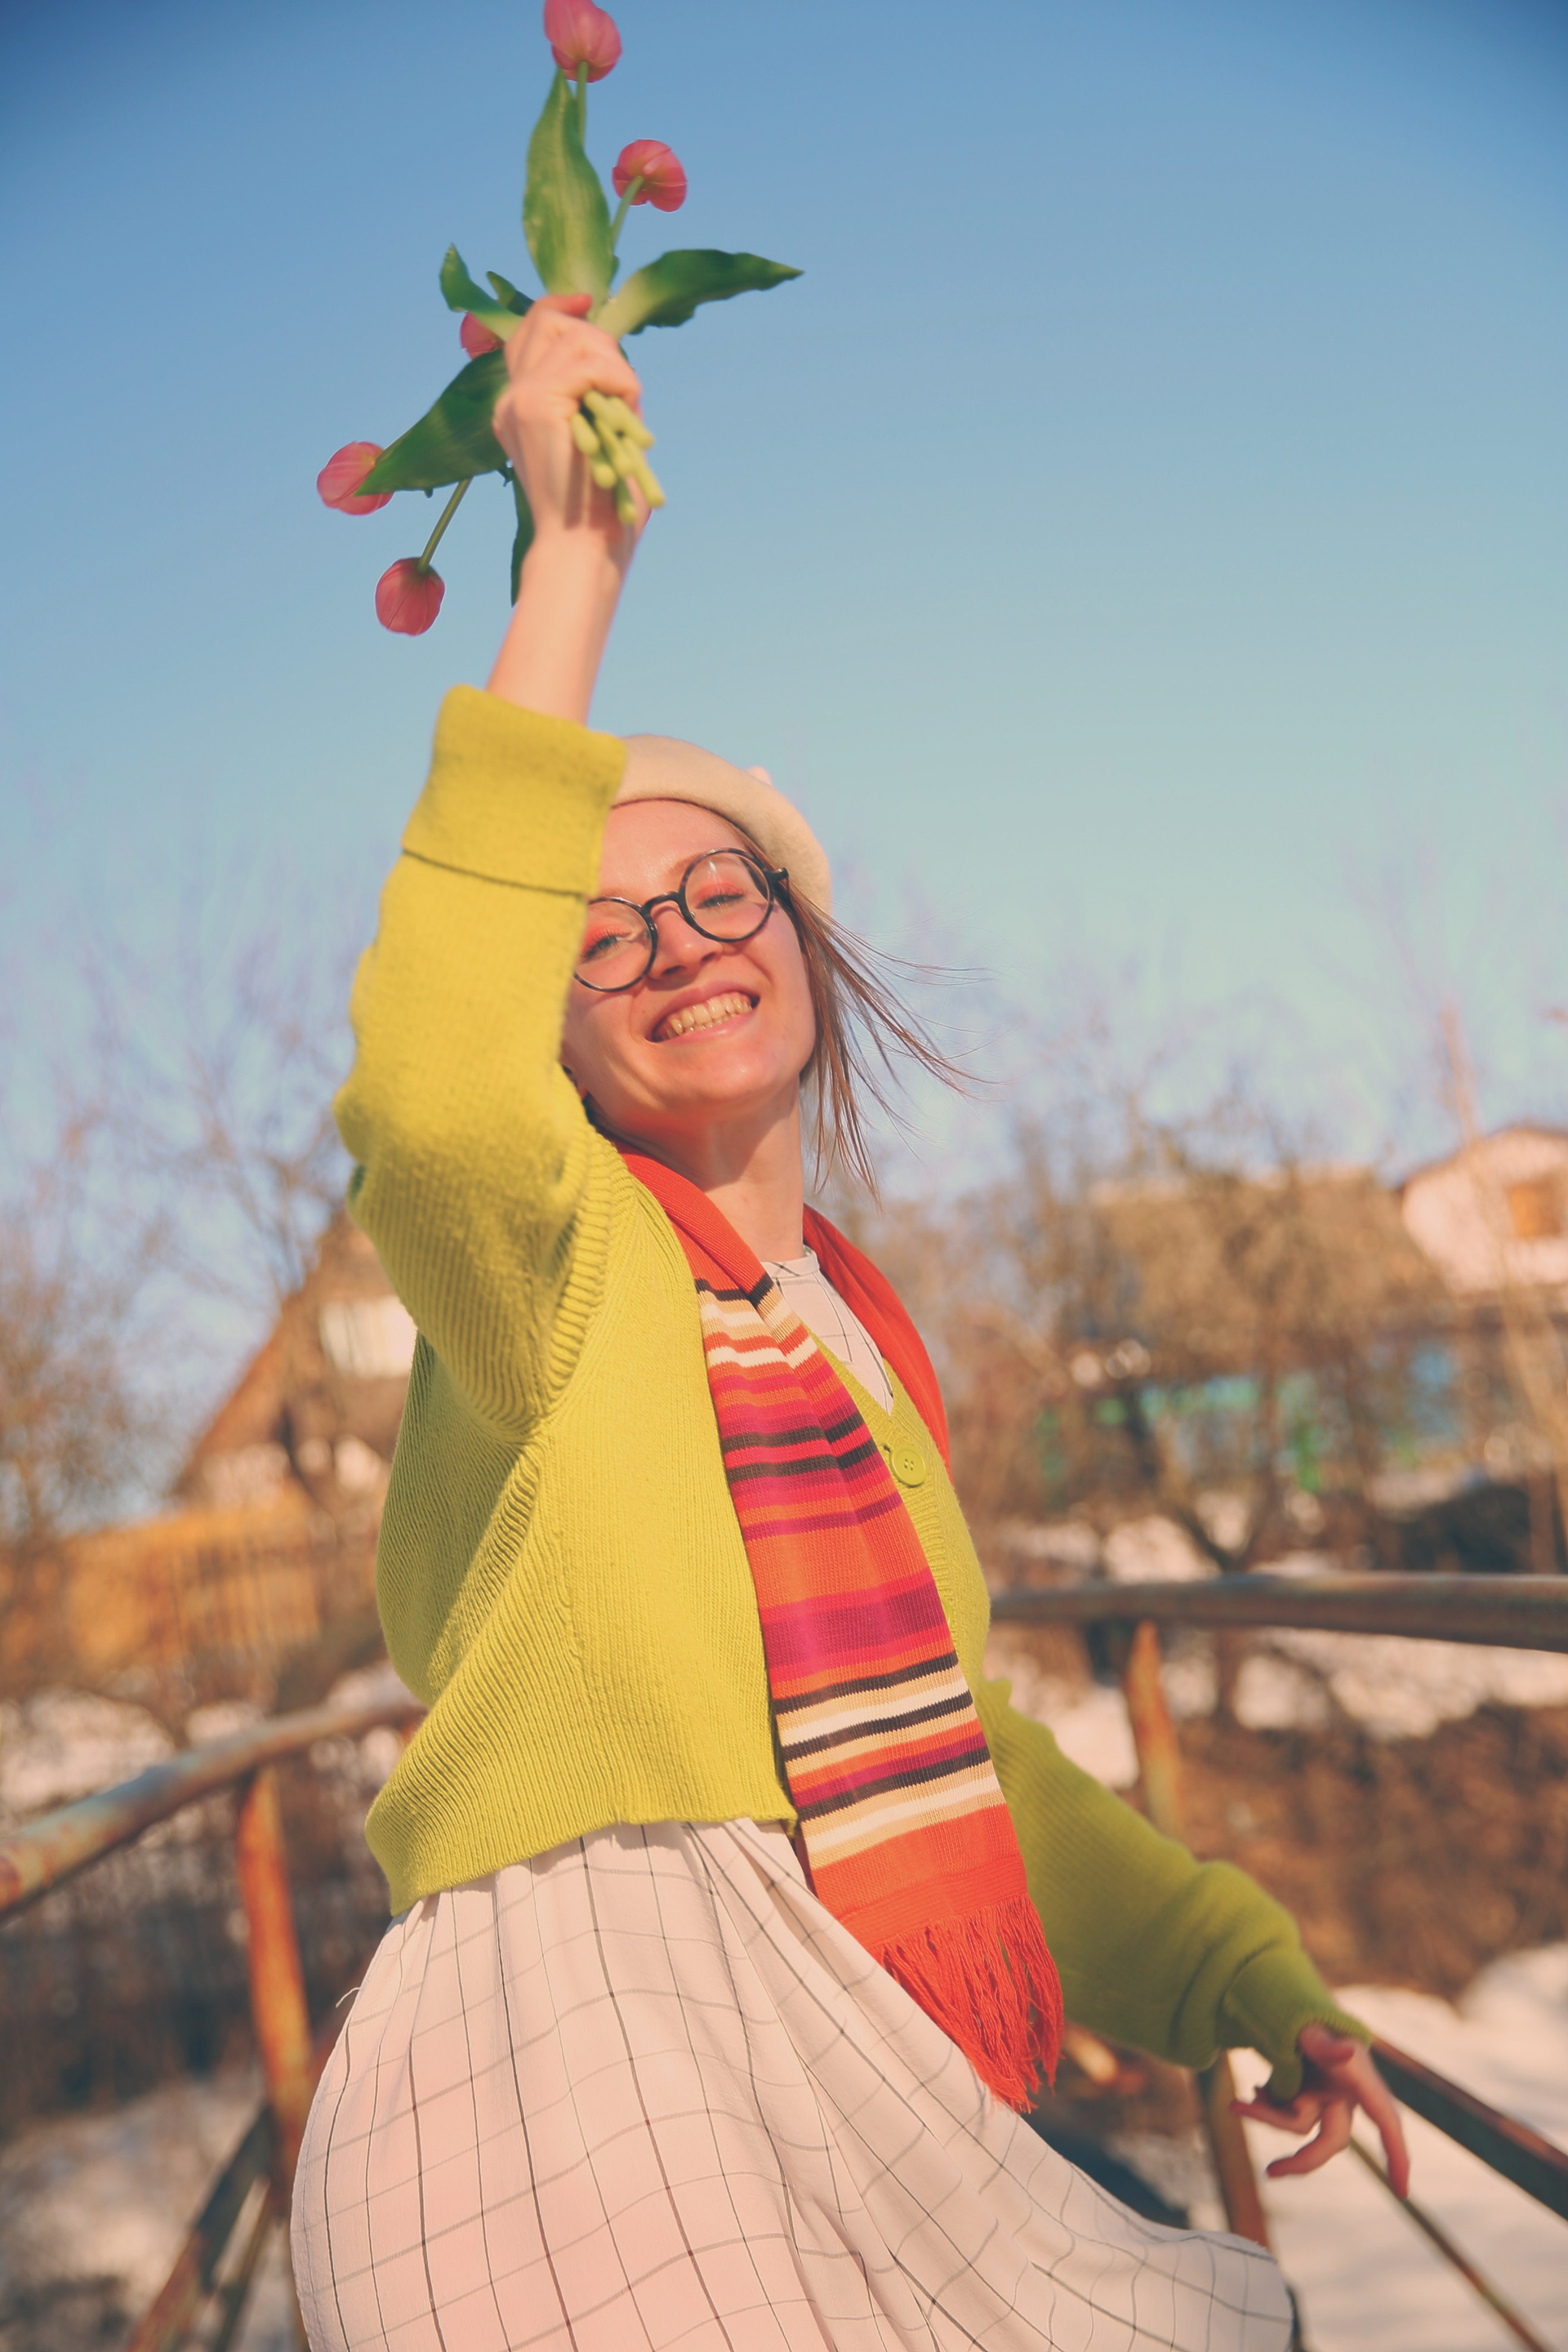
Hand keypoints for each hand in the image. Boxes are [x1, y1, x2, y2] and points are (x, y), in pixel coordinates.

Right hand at [491, 293, 648, 560]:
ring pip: (575, 337)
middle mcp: (511, 399)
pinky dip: (618, 382)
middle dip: (601, 342)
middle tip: (624, 388)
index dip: (557, 306)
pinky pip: (588, 365)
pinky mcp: (536, 404)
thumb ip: (595, 393)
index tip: (587, 300)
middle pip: (551, 322)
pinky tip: (626, 413)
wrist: (583, 548)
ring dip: (616, 368)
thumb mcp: (599, 437)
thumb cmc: (601, 509)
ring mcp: (519, 399)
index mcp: (519, 407)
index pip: (528, 331)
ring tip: (626, 414)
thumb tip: (612, 352)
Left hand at [1232, 2024, 1410, 2195]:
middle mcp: (1344, 2092)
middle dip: (1300, 2159)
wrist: (1279, 1999)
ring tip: (1236, 2104)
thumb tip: (1349, 2052)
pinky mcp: (1304, 2094)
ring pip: (1298, 2123)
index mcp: (1358, 2076)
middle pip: (1331, 2140)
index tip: (1402, 2191)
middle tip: (1269, 2172)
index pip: (1386, 2120)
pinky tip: (1251, 2093)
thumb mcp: (1309, 2026)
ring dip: (1267, 2115)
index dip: (1397, 2156)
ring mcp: (1324, 2095)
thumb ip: (1325, 2042)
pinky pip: (1284, 2113)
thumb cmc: (1301, 2011)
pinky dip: (1266, 2106)